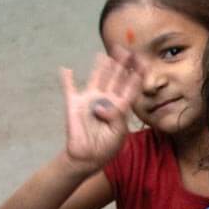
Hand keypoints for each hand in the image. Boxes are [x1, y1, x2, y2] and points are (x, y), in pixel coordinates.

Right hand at [59, 51, 141, 172]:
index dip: (136, 74)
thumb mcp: (119, 134)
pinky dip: (66, 79)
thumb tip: (100, 106)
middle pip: (115, 78)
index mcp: (120, 106)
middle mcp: (106, 99)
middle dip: (121, 64)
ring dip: (101, 66)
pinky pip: (69, 89)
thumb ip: (115, 117)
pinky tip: (65, 69)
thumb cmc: (107, 147)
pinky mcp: (74, 104)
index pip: (130, 87)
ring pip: (97, 78)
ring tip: (105, 54)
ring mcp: (90, 99)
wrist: (88, 157)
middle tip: (126, 50)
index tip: (143, 62)